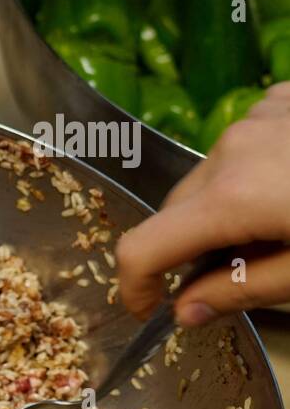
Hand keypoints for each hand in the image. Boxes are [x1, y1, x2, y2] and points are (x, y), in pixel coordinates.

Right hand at [117, 84, 289, 322]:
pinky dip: (254, 167)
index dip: (134, 286)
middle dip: (191, 245)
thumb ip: (242, 291)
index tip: (149, 308)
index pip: (142, 249)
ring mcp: (255, 116)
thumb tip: (184, 311)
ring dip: (225, 204)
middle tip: (241, 268)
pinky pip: (244, 141)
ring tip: (278, 217)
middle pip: (175, 210)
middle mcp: (230, 150)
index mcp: (232, 200)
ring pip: (210, 175)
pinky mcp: (280, 98)